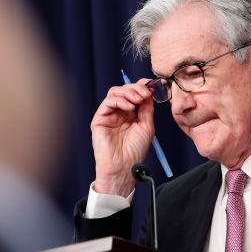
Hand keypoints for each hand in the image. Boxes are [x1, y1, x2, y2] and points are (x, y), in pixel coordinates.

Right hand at [90, 81, 154, 196]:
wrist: (124, 167)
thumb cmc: (135, 151)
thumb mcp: (146, 125)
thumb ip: (147, 108)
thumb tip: (149, 91)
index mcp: (131, 114)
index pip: (134, 94)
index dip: (141, 87)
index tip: (151, 84)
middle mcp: (119, 113)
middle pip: (124, 90)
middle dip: (136, 89)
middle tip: (145, 93)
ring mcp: (109, 115)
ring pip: (115, 93)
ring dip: (128, 92)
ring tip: (137, 100)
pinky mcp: (99, 119)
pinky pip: (107, 102)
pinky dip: (119, 100)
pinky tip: (129, 107)